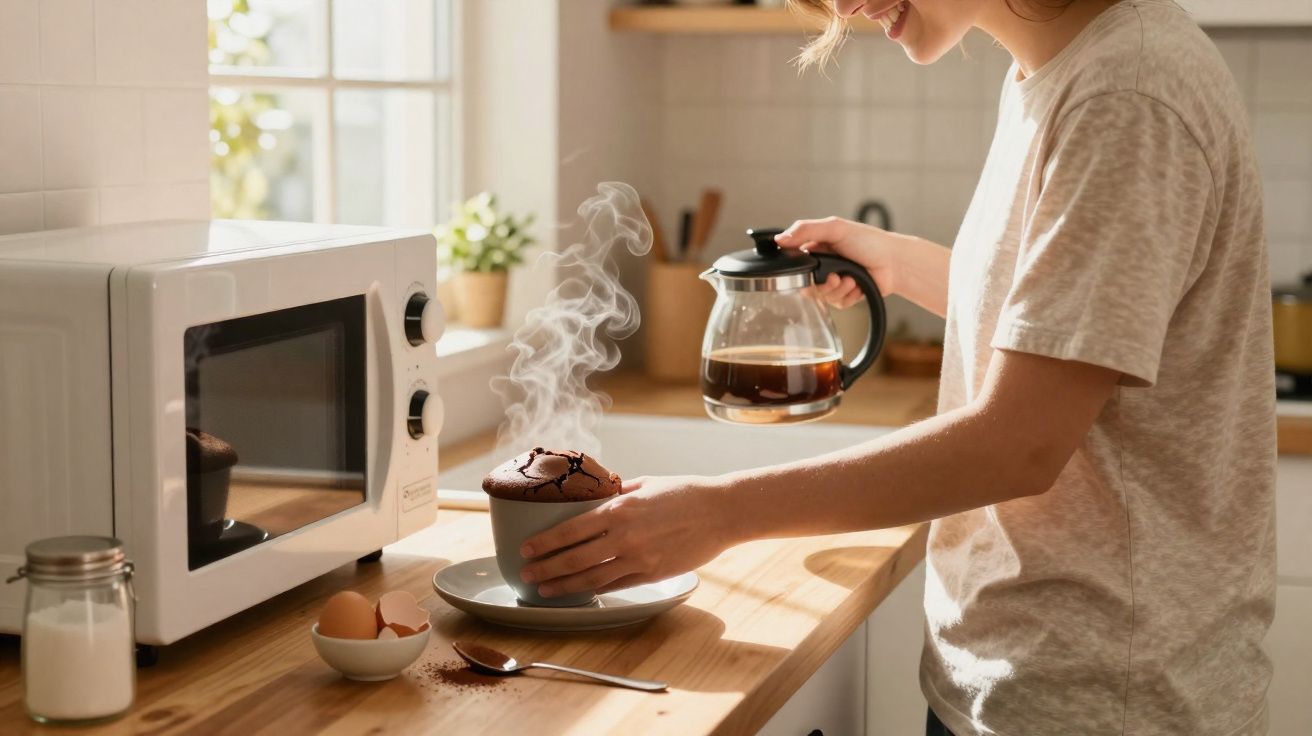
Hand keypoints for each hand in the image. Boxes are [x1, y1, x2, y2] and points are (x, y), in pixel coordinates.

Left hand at [518, 475, 734, 598]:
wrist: (721, 512)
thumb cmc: (684, 492)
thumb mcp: (645, 484)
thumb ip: (616, 494)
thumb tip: (594, 498)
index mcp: (619, 510)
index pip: (570, 529)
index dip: (545, 542)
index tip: (525, 548)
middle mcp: (624, 536)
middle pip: (574, 558)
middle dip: (545, 568)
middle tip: (525, 573)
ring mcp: (639, 558)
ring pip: (591, 578)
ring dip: (564, 586)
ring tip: (544, 590)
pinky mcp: (653, 574)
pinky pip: (617, 585)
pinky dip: (596, 589)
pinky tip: (581, 592)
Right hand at [774, 216, 900, 308]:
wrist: (895, 262)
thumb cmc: (869, 241)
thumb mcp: (835, 228)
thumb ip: (806, 230)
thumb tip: (780, 239)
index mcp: (816, 248)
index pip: (794, 263)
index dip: (798, 271)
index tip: (809, 271)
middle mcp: (823, 266)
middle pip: (806, 285)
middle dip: (821, 284)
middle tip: (835, 276)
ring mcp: (834, 282)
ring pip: (821, 297)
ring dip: (837, 289)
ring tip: (851, 278)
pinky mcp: (845, 296)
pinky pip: (836, 304)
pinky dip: (848, 295)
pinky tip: (857, 285)